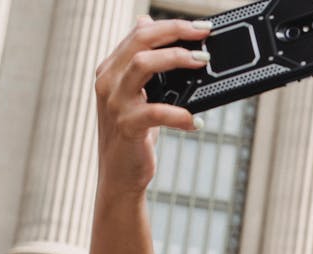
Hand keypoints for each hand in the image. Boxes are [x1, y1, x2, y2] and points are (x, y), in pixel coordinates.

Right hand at [93, 16, 209, 193]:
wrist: (120, 175)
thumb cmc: (133, 133)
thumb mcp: (135, 92)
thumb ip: (139, 60)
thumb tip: (146, 21)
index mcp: (111, 69)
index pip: (139, 34)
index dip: (170, 25)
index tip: (200, 26)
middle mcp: (108, 81)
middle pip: (140, 41)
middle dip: (175, 33)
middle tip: (204, 38)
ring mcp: (115, 103)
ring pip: (142, 65)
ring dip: (176, 60)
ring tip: (201, 63)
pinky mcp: (127, 127)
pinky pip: (156, 112)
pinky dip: (180, 114)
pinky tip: (196, 121)